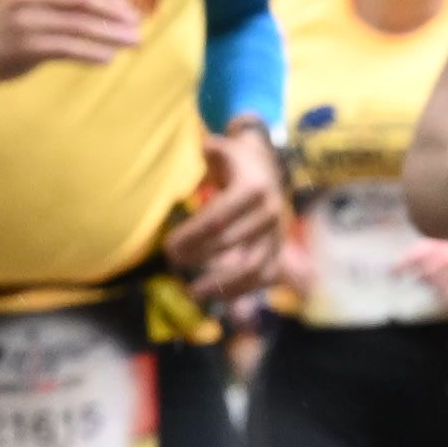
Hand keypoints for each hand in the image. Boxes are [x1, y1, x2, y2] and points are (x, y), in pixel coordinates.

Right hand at [0, 0, 140, 90]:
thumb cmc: (10, 13)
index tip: (126, 1)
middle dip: (115, 11)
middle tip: (136, 24)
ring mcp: (25, 20)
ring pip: (79, 26)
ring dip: (111, 35)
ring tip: (134, 42)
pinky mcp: (26, 47)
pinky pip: (67, 49)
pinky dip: (91, 53)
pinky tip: (108, 58)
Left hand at [167, 123, 288, 300]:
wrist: (270, 167)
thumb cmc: (236, 161)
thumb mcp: (224, 149)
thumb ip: (214, 151)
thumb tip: (207, 147)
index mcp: (253, 189)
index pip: (218, 219)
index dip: (191, 236)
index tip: (168, 247)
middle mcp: (270, 212)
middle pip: (230, 243)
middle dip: (198, 256)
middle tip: (172, 264)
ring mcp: (277, 233)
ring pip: (252, 266)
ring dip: (221, 283)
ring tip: (193, 292)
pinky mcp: (279, 248)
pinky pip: (265, 276)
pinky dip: (244, 291)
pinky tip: (218, 299)